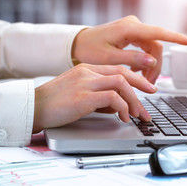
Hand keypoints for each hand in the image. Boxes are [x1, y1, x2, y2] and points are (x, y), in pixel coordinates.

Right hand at [33, 63, 156, 132]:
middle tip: (153, 94)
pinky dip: (122, 107)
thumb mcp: (79, 95)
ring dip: (134, 99)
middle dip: (142, 84)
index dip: (135, 78)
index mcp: (87, 69)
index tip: (145, 87)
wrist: (33, 107)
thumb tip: (117, 105)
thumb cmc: (54, 103)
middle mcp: (88, 72)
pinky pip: (113, 97)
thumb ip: (98, 96)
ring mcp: (86, 82)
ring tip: (137, 113)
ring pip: (121, 83)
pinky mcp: (84, 96)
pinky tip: (122, 116)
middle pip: (124, 72)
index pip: (118, 69)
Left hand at [72, 16, 186, 83]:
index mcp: (129, 29)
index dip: (177, 39)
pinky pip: (144, 48)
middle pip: (156, 46)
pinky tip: (136, 71)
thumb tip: (152, 61)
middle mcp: (133, 26)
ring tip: (142, 79)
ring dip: (150, 65)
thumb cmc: (89, 50)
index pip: (158, 33)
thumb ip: (132, 59)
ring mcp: (133, 29)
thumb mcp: (109, 58)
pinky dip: (143, 61)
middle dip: (156, 65)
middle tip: (149, 84)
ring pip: (151, 48)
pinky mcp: (131, 34)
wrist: (78, 44)